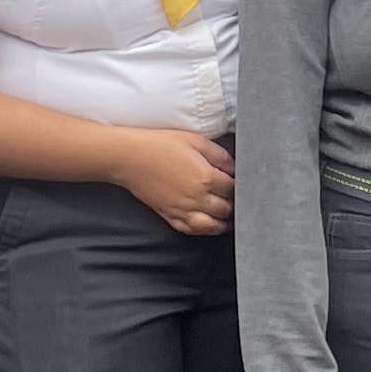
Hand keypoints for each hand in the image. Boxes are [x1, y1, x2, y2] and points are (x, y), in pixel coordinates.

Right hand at [111, 128, 236, 234]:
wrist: (130, 157)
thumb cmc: (161, 145)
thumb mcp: (196, 141)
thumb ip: (219, 155)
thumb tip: (234, 167)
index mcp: (206, 178)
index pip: (233, 188)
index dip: (239, 184)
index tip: (240, 181)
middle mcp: (197, 198)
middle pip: (226, 209)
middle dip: (233, 203)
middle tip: (235, 197)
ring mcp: (183, 210)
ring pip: (212, 226)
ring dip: (223, 222)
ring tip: (228, 215)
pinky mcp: (169, 216)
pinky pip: (191, 230)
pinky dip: (203, 230)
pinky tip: (208, 223)